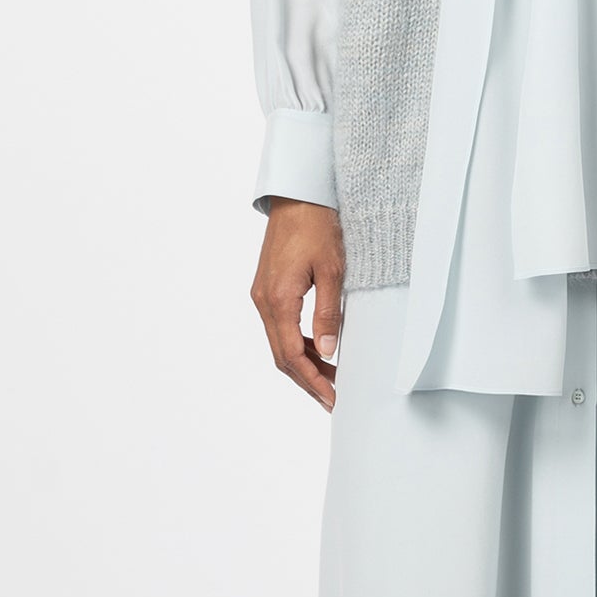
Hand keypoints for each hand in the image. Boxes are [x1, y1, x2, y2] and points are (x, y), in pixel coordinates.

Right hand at [252, 198, 344, 408]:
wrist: (298, 197)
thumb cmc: (317, 227)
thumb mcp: (332, 271)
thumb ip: (328, 314)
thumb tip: (329, 352)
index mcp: (278, 299)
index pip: (293, 355)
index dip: (313, 380)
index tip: (332, 397)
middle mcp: (264, 301)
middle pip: (282, 355)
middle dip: (308, 379)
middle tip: (333, 398)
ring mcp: (262, 295)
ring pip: (280, 343)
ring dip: (304, 363)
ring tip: (332, 378)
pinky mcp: (267, 288)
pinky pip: (280, 327)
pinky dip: (298, 344)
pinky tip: (319, 350)